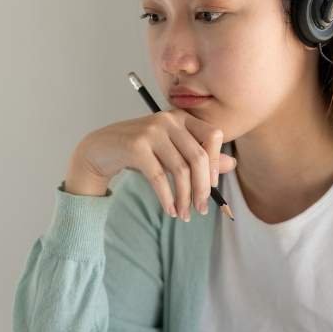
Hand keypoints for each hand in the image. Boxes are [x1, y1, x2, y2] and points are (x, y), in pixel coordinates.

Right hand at [66, 109, 236, 218]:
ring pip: (180, 170)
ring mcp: (151, 131)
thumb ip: (199, 157)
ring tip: (184, 214)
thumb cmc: (139, 152)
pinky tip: (170, 210)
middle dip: (203, 188)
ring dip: (184, 197)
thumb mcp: (171, 153)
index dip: (215, 164)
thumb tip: (231, 164)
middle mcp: (168, 120)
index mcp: (181, 117)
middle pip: (198, 157)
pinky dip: (167, 198)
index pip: (213, 135)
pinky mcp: (136, 146)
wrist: (100, 149)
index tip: (211, 187)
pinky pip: (159, 177)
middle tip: (201, 210)